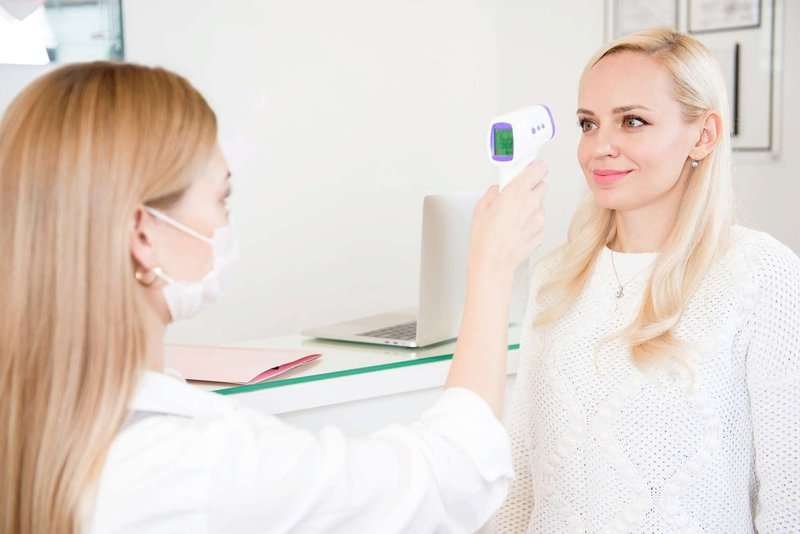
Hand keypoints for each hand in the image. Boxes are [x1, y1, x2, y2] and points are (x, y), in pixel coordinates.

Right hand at [468, 160, 547, 284]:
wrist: (493, 263)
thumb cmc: (486, 238)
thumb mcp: (481, 208)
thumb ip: (493, 193)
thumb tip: (498, 190)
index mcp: (517, 192)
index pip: (539, 168)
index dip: (535, 167)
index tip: (529, 168)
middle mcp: (532, 203)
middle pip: (542, 184)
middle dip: (531, 186)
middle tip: (517, 193)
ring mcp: (539, 219)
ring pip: (540, 204)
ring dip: (530, 205)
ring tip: (513, 217)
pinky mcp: (541, 232)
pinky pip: (538, 220)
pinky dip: (531, 221)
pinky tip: (516, 229)